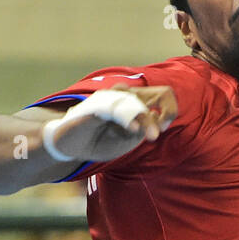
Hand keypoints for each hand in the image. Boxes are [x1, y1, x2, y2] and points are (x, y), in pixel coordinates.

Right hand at [47, 85, 177, 161]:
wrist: (69, 146)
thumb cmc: (98, 142)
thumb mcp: (125, 143)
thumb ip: (139, 134)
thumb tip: (151, 123)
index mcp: (135, 102)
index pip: (165, 96)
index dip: (169, 112)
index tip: (160, 130)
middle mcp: (126, 95)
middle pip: (161, 93)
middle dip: (167, 112)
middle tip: (156, 133)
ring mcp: (111, 97)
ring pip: (140, 101)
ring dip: (147, 119)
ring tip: (150, 136)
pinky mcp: (97, 105)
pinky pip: (117, 108)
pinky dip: (129, 117)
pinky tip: (134, 129)